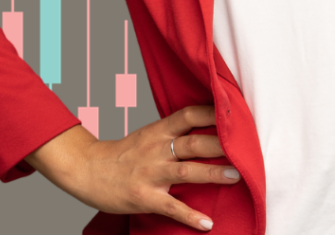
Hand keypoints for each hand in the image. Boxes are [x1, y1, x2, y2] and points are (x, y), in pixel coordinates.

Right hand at [25, 104, 238, 231]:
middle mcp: (156, 148)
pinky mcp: (144, 196)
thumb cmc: (122, 154)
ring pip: (186, 171)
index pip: (187, 115)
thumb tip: (204, 129)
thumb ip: (172, 134)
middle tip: (246, 148)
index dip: (211, 112)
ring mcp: (150, 173)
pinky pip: (171, 206)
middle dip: (220, 144)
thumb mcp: (147, 136)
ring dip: (212, 174)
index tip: (234, 112)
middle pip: (192, 142)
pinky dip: (190, 216)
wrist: (88, 169)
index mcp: (157, 131)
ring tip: (236, 177)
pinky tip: (207, 223)